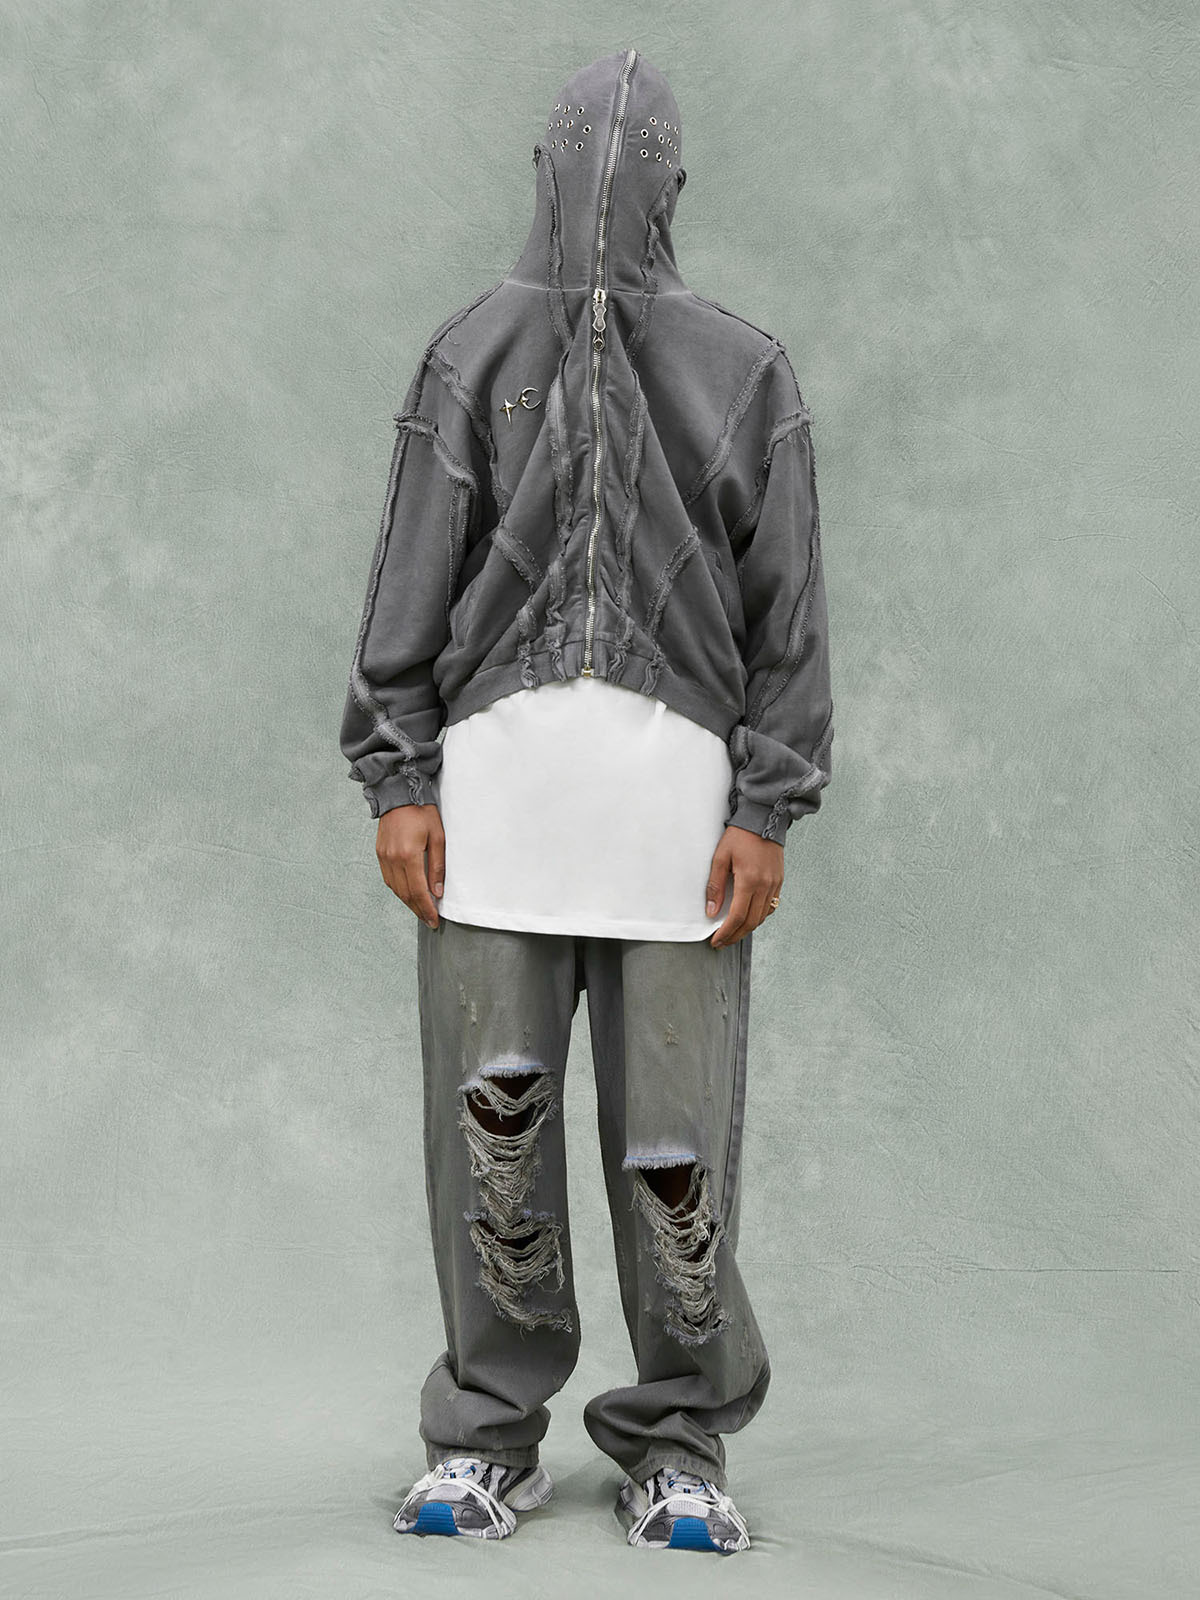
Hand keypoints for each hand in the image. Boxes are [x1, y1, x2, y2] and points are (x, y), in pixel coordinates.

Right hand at [375, 803, 443, 927]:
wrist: (399, 793)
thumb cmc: (422, 812)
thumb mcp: (438, 837)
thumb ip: (437, 866)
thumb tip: (437, 891)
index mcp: (409, 854)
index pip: (418, 891)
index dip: (426, 909)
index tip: (434, 920)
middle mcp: (393, 858)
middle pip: (405, 894)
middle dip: (418, 910)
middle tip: (429, 921)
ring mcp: (384, 856)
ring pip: (395, 888)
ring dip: (408, 902)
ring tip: (421, 910)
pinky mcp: (380, 853)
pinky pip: (388, 879)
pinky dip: (399, 890)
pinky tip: (408, 893)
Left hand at [705, 825, 783, 947]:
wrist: (764, 819)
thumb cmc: (740, 836)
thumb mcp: (720, 857)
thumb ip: (715, 886)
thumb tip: (712, 911)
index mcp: (749, 881)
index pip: (737, 917)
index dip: (726, 933)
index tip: (716, 941)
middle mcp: (765, 886)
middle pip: (751, 922)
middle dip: (735, 936)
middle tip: (722, 942)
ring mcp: (774, 884)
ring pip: (762, 917)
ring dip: (747, 929)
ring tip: (732, 933)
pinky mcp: (779, 881)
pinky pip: (770, 906)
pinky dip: (759, 916)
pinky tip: (748, 917)